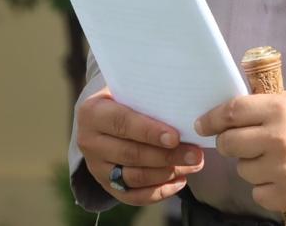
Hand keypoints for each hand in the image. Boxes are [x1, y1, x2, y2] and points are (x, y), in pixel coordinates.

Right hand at [76, 87, 204, 204]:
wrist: (101, 119)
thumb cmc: (124, 99)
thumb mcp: (127, 89)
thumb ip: (148, 96)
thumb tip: (184, 103)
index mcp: (92, 113)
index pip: (122, 123)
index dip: (149, 132)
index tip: (175, 137)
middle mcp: (90, 142)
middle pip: (131, 154)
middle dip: (167, 156)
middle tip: (195, 154)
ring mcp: (97, 168)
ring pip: (134, 177)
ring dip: (167, 173)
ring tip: (193, 165)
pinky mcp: (106, 186)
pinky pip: (134, 196)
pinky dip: (159, 192)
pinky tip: (180, 181)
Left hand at [195, 90, 285, 210]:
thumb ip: (265, 105)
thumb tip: (229, 113)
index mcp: (279, 109)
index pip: (231, 112)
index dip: (212, 118)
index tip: (202, 124)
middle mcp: (278, 139)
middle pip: (229, 143)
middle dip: (230, 142)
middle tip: (240, 142)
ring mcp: (283, 170)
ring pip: (243, 170)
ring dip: (251, 165)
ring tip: (273, 159)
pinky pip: (258, 194)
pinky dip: (264, 187)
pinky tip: (280, 177)